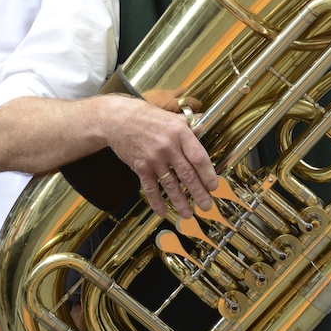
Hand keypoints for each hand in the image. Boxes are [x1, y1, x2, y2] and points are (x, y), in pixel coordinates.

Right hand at [106, 96, 216, 217]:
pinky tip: (162, 212)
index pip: (199, 157)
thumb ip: (187, 123)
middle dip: (199, 193)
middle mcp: (168, 147)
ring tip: (188, 214)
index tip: (214, 186)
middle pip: (187, 175)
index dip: (208, 174)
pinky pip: (151, 188)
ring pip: (171, 185)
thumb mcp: (170, 116)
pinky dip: (156, 202)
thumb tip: (203, 125)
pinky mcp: (141, 167)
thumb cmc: (146, 117)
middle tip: (206, 206)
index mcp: (180, 133)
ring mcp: (154, 158)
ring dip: (180, 202)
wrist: (117, 120)